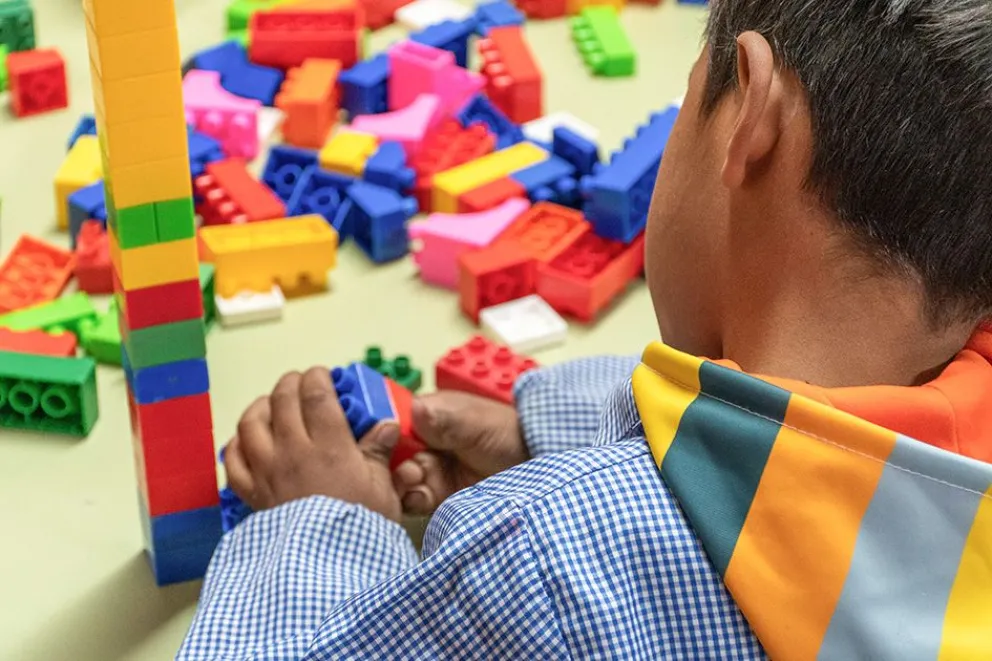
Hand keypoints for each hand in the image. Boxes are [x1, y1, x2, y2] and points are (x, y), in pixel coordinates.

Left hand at [223, 367, 401, 521]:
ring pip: (251, 423)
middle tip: (300, 381)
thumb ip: (378, 453)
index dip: (318, 377)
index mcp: (329, 446)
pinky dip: (237, 443)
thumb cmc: (360, 529)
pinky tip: (247, 440)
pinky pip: (233, 459)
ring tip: (272, 404)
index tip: (323, 375)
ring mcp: (267, 472)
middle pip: (282, 401)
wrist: (329, 569)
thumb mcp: (382, 489)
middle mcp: (293, 452)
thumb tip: (384, 425)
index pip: (317, 395)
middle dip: (290, 383)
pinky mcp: (252, 494)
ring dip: (261, 406)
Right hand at [393, 391, 528, 514]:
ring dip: (401, 483)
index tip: (386, 445)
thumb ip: (444, 421)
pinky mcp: (436, 494)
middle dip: (393, 464)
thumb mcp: (475, 423)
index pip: (391, 422)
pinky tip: (422, 497)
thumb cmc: (506, 434)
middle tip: (410, 471)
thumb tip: (416, 410)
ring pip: (398, 479)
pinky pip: (413, 499)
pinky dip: (413, 500)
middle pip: (390, 455)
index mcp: (428, 416)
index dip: (383, 434)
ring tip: (416, 483)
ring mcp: (429, 469)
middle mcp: (423, 442)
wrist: (533, 466)